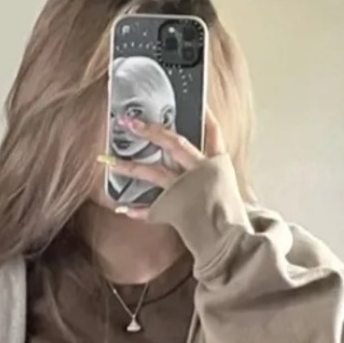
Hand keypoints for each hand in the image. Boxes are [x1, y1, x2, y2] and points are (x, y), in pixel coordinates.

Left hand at [103, 111, 223, 217]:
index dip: (205, 116)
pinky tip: (123, 208)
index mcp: (218, 165)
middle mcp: (200, 170)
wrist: (230, 241)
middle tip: (129, 122)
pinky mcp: (172, 208)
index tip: (196, 101)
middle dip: (150, 131)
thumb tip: (209, 179)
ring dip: (130, 166)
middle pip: (173, 143)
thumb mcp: (230, 193)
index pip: (213, 133)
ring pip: (153, 172)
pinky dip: (138, 210)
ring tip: (110, 162)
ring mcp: (184, 188)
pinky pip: (151, 209)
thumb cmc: (234, 220)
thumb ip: (217, 182)